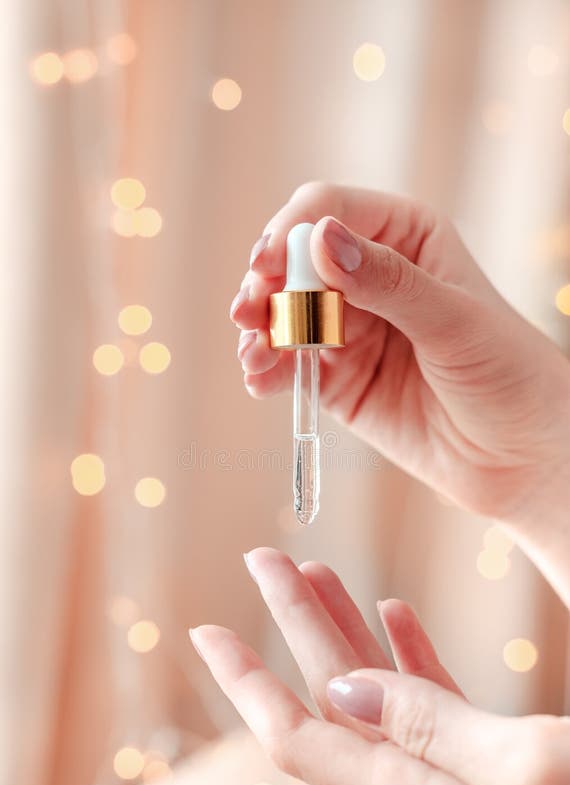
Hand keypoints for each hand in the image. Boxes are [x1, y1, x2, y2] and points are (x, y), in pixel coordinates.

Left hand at [190, 548, 569, 784]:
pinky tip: (394, 616)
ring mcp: (455, 779)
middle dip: (290, 624)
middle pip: (330, 696)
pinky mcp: (492, 763)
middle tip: (265, 560)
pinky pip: (428, 702)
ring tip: (316, 571)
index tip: (204, 630)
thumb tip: (338, 691)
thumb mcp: (524, 770)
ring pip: (375, 692)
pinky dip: (405, 654)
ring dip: (341, 629)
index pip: (297, 734)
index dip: (246, 680)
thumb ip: (425, 730)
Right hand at [232, 183, 569, 527]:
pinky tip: (259, 380)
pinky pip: (289, 366)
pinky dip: (267, 371)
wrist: (518, 458)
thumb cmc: (508, 376)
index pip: (332, 211)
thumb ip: (388, 282)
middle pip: (295, 261)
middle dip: (265, 284)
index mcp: (406, 237)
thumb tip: (321, 239)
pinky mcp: (337, 378)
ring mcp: (349, 328)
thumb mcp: (453, 322)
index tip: (269, 266)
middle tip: (248, 312)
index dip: (292, 232)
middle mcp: (370, 275)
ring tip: (253, 355)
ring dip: (260, 330)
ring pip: (284, 313)